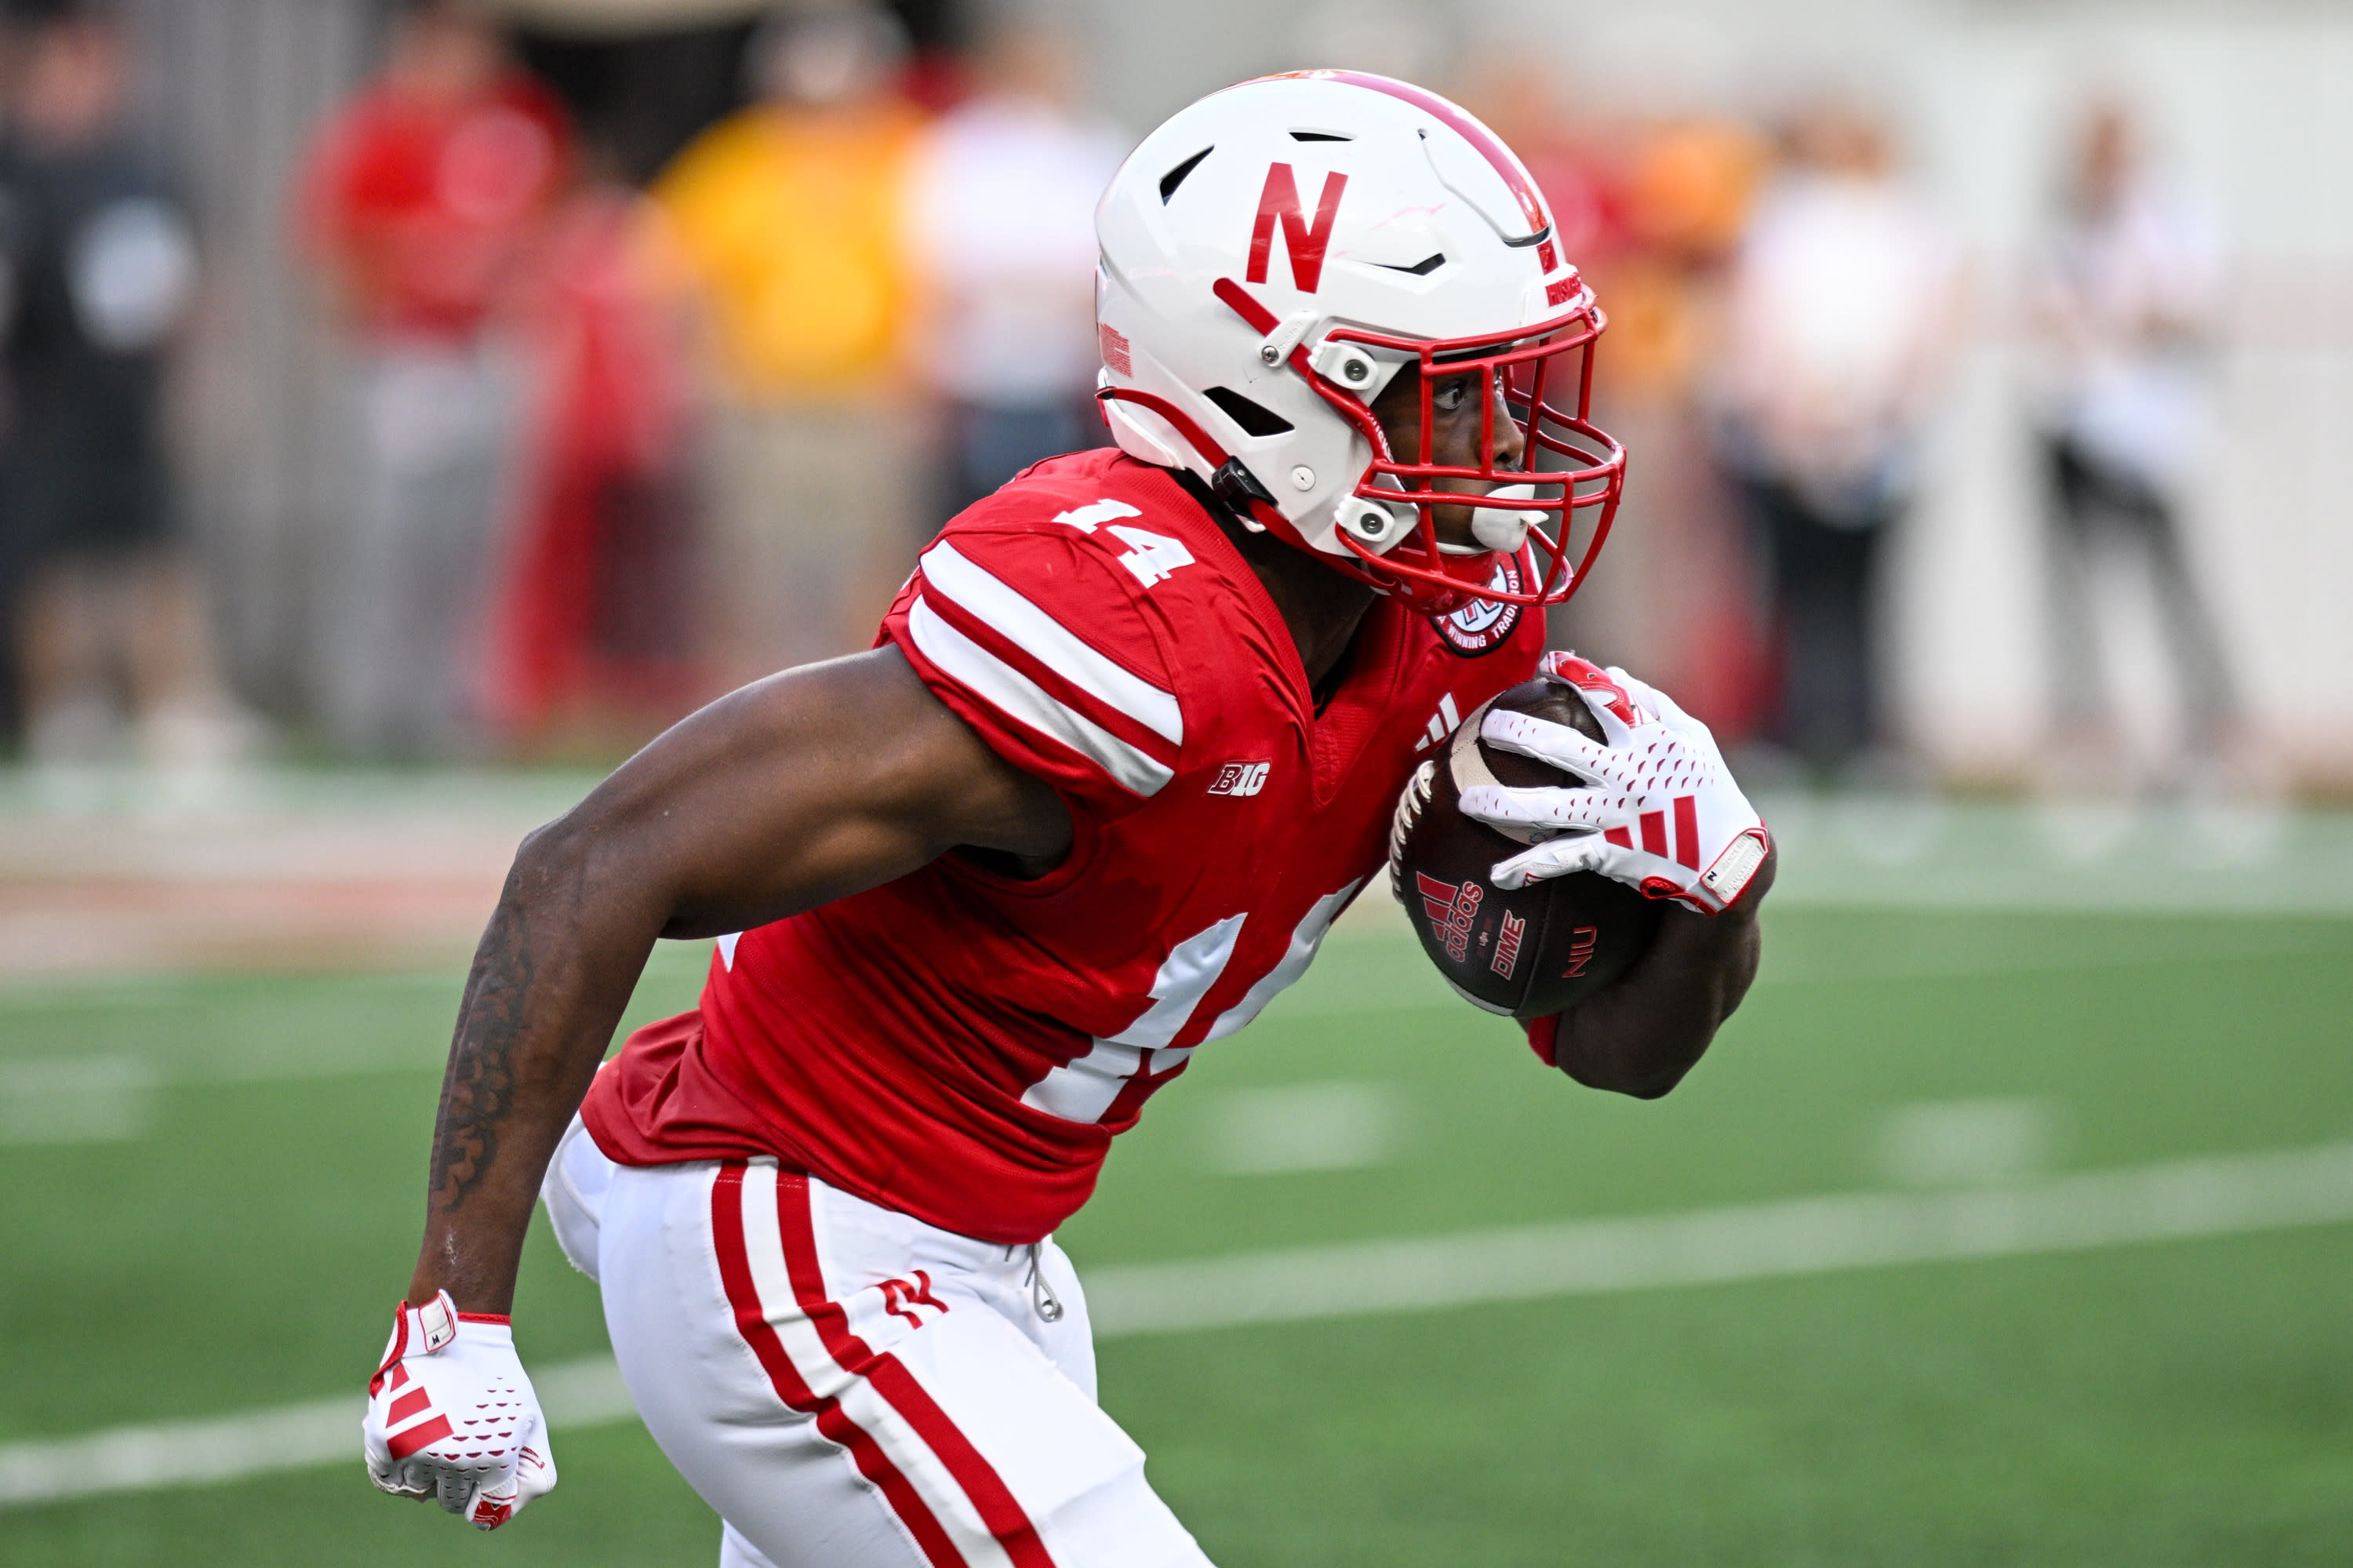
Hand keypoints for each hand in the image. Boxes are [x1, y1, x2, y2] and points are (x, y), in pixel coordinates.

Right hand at [363, 1291, 555, 1529]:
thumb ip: (530, 1470)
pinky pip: (386, 1481)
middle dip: (459, 1482)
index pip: (484, 1511)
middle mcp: (456, 1459)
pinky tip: (410, 1446)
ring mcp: (418, 1450)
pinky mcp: (386, 1439)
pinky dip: (396, 1472)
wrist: (458, 1331)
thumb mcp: (530, 1420)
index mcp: (496, 1457)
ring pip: (418, 1492)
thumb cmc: (498, 1377)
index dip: (485, 1494)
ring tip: (437, 1434)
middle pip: (451, 1502)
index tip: (483, 1472)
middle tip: (461, 1445)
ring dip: (427, 1472)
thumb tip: (502, 1509)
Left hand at [1457, 654, 1769, 914]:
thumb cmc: (1709, 791)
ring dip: (1503, 805)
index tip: (1548, 661)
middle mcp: (1626, 774)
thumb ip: (1653, 704)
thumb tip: (1613, 671)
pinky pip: (1562, 858)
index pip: (1608, 698)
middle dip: (1519, 732)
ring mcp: (1615, 815)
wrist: (1729, 859)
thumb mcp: (1693, 739)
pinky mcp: (1612, 851)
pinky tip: (1498, 874)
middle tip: (1486, 725)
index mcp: (1646, 741)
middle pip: (1563, 747)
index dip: (1577, 675)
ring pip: (1551, 806)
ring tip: (1465, 801)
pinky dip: (1529, 867)